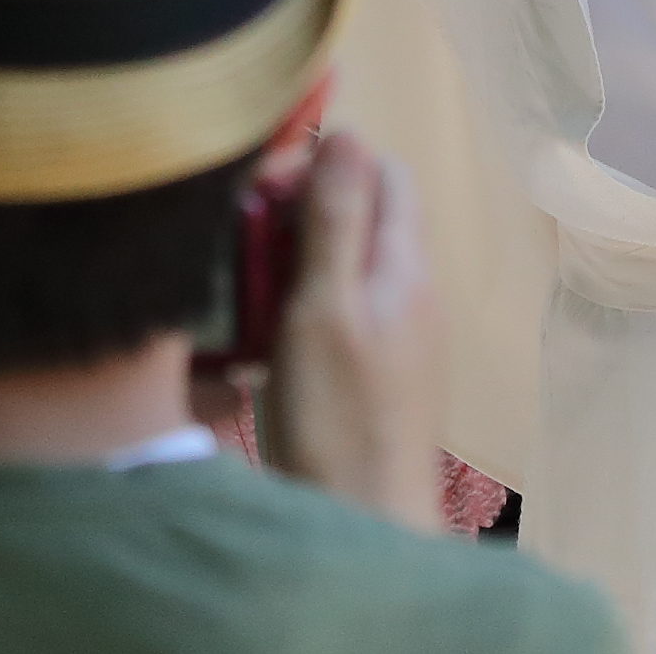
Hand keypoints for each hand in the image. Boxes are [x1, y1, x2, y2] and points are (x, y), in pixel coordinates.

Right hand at [263, 134, 450, 523]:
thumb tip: (348, 131)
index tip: (264, 193)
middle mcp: (412, 293)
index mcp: (405, 266)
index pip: (382, 169)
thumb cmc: (337, 417)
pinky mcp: (377, 376)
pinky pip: (338, 313)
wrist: (365, 524)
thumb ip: (336, 219)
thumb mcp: (323, 306)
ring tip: (246, 294)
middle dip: (299, 214)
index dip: (324, 162)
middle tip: (244, 246)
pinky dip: (299, 309)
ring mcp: (398, 338)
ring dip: (292, 264)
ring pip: (343, 265)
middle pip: (360, 216)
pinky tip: (263, 341)